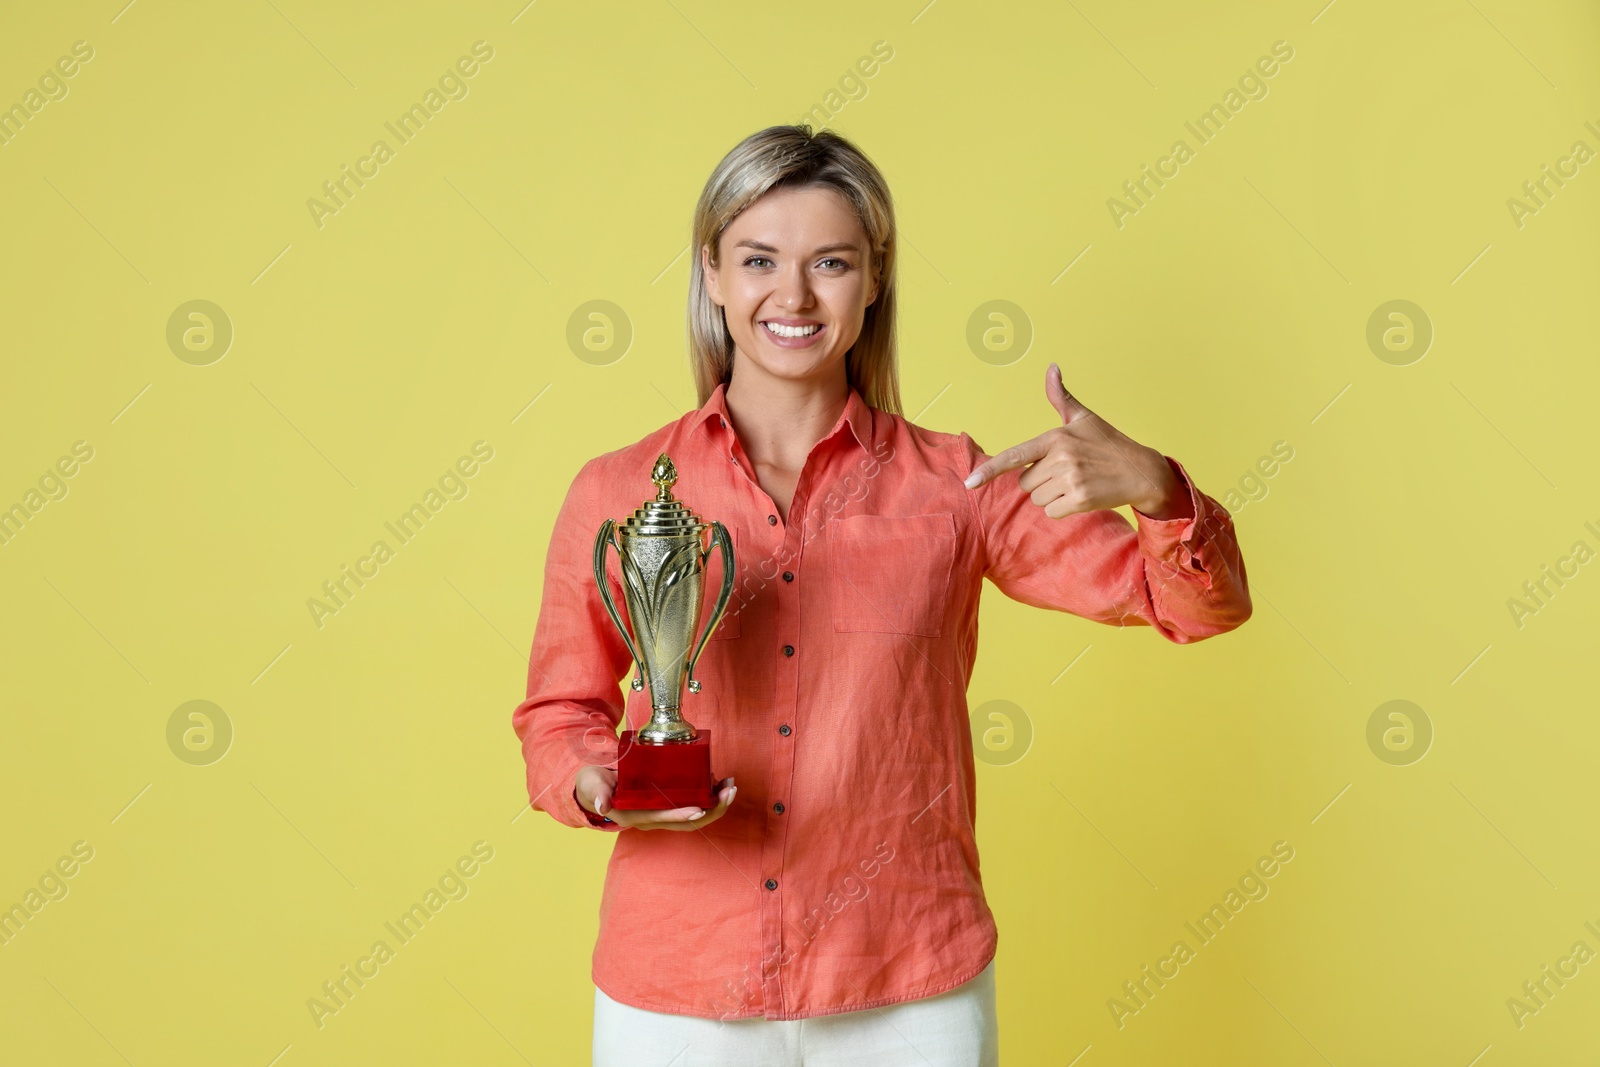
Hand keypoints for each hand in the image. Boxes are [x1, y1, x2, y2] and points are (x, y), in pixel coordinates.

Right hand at [575, 764, 736, 830]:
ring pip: (695, 815)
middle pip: (688, 822)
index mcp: (636, 816)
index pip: (663, 819)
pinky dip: (709, 796)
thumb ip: (598, 794)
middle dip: (712, 810)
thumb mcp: (593, 786)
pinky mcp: (667, 805)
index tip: (701, 808)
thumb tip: (603, 807)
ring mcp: (662, 814)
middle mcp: (653, 819)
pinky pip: (693, 805)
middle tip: (729, 792)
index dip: (682, 815)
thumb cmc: (594, 785)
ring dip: (716, 804)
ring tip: (730, 786)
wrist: (595, 788)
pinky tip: (719, 782)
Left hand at [963, 362, 1186, 519]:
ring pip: (1037, 499)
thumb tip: (1051, 367)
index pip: (1015, 455)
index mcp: (1056, 438)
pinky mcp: (1080, 500)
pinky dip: (1063, 509)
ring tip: (1076, 482)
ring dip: (1052, 496)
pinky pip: (1052, 512)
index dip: (989, 470)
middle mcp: (1061, 458)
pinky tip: (1081, 496)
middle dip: (1041, 480)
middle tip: (1068, 471)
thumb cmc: (1109, 443)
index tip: (969, 483)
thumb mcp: (1083, 418)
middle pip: (1025, 482)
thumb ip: (1060, 397)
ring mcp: (1070, 480)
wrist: (1142, 471)